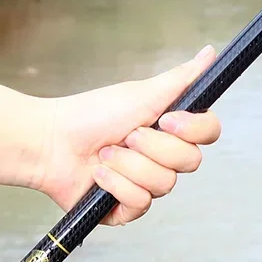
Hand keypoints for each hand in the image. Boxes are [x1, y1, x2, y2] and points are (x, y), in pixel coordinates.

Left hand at [30, 46, 221, 224]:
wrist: (51, 141)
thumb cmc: (92, 114)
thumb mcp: (142, 92)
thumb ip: (182, 77)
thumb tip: (210, 52)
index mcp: (172, 129)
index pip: (209, 132)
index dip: (192, 130)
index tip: (166, 119)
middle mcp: (164, 157)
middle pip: (190, 161)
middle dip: (153, 147)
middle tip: (126, 135)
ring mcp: (148, 184)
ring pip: (164, 184)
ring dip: (128, 165)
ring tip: (105, 153)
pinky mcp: (128, 208)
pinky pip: (140, 202)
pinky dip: (116, 184)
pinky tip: (98, 174)